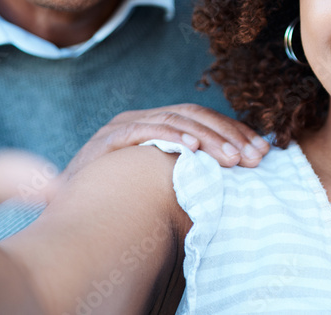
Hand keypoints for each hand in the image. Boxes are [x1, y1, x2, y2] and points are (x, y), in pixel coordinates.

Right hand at [60, 103, 269, 180]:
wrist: (68, 213)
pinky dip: (172, 136)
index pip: (205, 120)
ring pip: (177, 120)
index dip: (236, 132)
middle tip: (256, 157)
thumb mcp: (161, 182)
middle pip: (196, 116)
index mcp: (158, 125)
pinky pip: (145, 131)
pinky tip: (193, 149)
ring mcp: (125, 125)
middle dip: (230, 135)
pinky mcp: (109, 139)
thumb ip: (190, 172)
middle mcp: (143, 119)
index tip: (263, 151)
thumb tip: (239, 170)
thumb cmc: (118, 201)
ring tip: (233, 158)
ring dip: (209, 139)